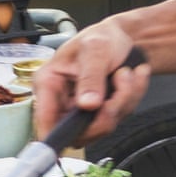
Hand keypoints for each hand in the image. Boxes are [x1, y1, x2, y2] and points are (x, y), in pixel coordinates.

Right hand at [32, 20, 150, 144]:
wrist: (124, 38)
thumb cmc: (102, 38)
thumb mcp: (95, 50)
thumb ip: (90, 77)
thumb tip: (87, 105)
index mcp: (49, 83)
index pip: (44, 120)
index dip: (56, 135)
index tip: (74, 138)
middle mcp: (62, 100)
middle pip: (80, 131)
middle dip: (107, 111)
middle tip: (121, 84)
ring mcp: (82, 110)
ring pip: (104, 126)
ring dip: (123, 100)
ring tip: (125, 73)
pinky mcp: (100, 113)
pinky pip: (119, 118)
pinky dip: (131, 98)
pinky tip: (131, 78)